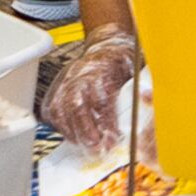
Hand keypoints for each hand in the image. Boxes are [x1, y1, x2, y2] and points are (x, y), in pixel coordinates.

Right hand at [41, 30, 148, 157]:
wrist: (105, 48)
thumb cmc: (122, 62)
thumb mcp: (135, 72)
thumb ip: (136, 91)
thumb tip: (144, 108)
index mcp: (101, 69)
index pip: (102, 98)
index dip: (107, 122)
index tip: (114, 138)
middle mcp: (79, 75)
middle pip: (76, 105)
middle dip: (86, 131)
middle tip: (97, 148)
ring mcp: (64, 81)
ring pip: (60, 110)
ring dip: (73, 133)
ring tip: (86, 147)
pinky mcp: (55, 89)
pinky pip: (51, 111)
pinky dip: (60, 127)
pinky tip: (73, 136)